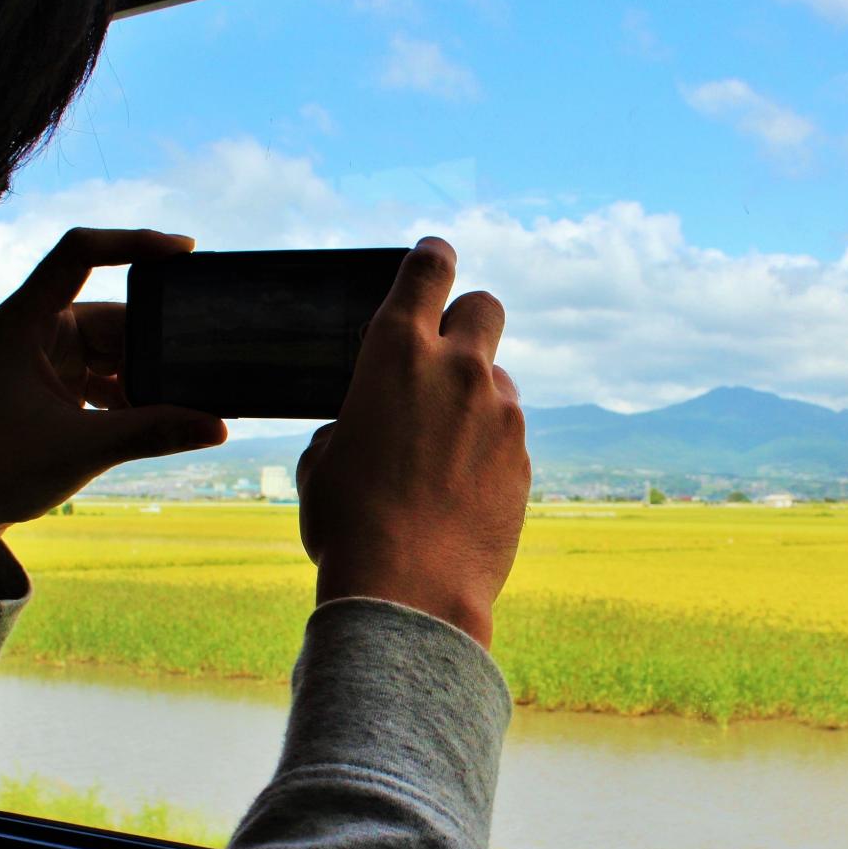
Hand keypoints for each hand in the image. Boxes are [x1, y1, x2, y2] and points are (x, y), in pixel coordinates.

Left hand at [0, 228, 227, 597]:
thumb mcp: (81, 448)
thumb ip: (152, 432)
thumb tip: (219, 425)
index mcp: (26, 320)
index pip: (79, 253)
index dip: (132, 242)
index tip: (185, 251)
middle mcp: (37, 329)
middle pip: (113, 314)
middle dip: (156, 343)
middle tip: (199, 369)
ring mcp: (48, 357)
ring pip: (117, 349)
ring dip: (147, 376)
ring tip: (182, 406)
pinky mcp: (59, 385)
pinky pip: (110, 375)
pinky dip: (135, 396)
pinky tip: (159, 422)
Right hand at [296, 237, 528, 647]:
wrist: (409, 592)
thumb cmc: (349, 526)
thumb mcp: (322, 463)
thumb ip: (348, 424)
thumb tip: (364, 429)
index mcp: (395, 353)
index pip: (427, 270)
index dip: (432, 257)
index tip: (435, 256)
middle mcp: (458, 369)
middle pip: (485, 307)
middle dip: (469, 319)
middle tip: (449, 351)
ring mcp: (501, 413)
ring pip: (498, 381)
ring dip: (477, 398)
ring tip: (442, 452)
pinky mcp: (525, 458)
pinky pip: (508, 435)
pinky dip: (488, 449)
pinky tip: (461, 490)